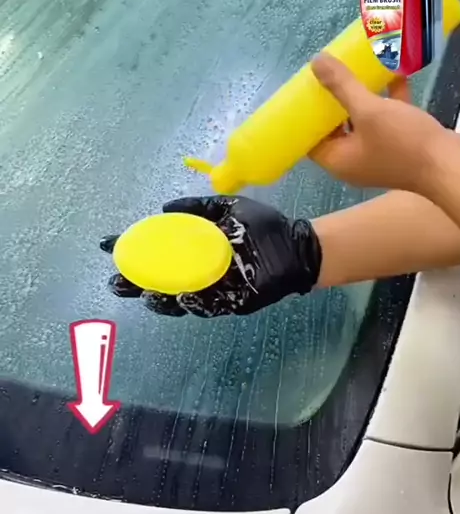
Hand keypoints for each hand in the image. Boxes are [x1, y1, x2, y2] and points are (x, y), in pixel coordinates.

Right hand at [100, 195, 321, 317]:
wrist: (296, 246)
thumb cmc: (264, 228)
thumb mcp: (229, 208)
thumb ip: (199, 206)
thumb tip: (163, 209)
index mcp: (196, 251)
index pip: (158, 252)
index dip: (133, 251)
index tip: (108, 245)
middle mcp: (200, 273)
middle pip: (161, 282)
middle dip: (137, 283)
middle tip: (118, 282)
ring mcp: (215, 290)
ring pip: (179, 300)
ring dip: (160, 299)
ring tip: (144, 294)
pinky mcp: (234, 303)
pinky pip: (209, 307)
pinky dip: (194, 303)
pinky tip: (180, 298)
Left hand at [308, 52, 459, 193]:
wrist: (447, 164)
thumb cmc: (401, 142)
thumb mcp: (368, 110)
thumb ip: (342, 86)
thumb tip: (316, 62)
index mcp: (338, 160)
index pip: (311, 140)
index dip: (307, 116)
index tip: (306, 92)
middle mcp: (354, 161)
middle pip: (337, 128)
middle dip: (335, 101)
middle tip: (329, 75)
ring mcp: (377, 155)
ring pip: (363, 123)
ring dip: (363, 98)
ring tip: (357, 70)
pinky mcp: (399, 147)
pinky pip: (387, 121)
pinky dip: (388, 101)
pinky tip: (393, 74)